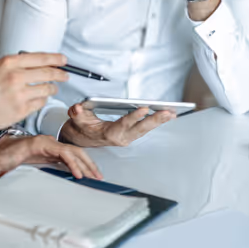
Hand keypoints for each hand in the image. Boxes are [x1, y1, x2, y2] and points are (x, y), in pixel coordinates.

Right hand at [0, 53, 67, 132]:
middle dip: (60, 74)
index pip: (40, 58)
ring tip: (52, 89)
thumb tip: (34, 64)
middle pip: (48, 73)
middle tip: (64, 75)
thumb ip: (15, 65)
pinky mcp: (22, 109)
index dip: (55, 59)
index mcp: (9, 63)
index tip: (62, 60)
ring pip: (47, 89)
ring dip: (52, 89)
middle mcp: (16, 77)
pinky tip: (39, 99)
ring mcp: (20, 94)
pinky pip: (40, 103)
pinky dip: (42, 101)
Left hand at [0, 134, 101, 179]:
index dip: (72, 162)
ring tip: (96, 175)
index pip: (62, 151)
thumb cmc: (4, 152)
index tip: (79, 174)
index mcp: (39, 143)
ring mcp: (52, 147)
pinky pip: (70, 157)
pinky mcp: (53, 153)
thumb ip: (1, 170)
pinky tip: (85, 172)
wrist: (2, 145)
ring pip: (75, 153)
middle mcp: (49, 143)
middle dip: (87, 163)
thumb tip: (3, 178)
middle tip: (96, 176)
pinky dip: (80, 164)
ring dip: (87, 163)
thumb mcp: (0, 163)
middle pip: (74, 150)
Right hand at [59, 104, 174, 147]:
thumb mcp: (77, 119)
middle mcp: (121, 138)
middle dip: (155, 120)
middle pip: (140, 128)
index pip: (124, 124)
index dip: (134, 116)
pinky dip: (157, 122)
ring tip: (172, 113)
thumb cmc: (83, 127)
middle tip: (167, 112)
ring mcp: (128, 138)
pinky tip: (166, 116)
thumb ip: (76, 113)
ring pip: (146, 129)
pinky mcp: (132, 135)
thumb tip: (77, 108)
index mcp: (110, 133)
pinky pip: (146, 129)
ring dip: (159, 121)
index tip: (144, 109)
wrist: (84, 138)